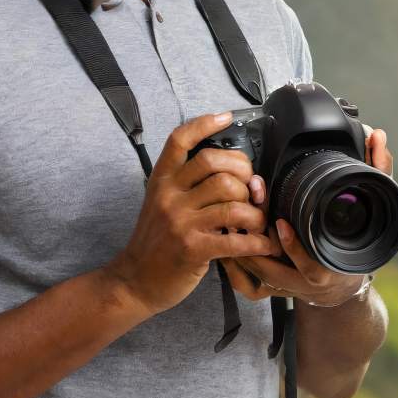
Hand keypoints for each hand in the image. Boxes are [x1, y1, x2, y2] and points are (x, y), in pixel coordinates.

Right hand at [103, 112, 279, 317]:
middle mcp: (168, 196)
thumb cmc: (155, 240)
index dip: (204, 123)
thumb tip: (237, 177)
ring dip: (255, 212)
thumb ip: (189, 186)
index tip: (226, 117)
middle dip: (243, 173)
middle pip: (214, 164)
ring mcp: (180, 221)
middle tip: (252, 188)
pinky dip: (257, 242)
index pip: (180, 140)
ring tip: (258, 221)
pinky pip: (236, 239)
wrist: (135, 280)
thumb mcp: (161, 203)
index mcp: (161, 180)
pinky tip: (263, 244)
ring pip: (231, 200)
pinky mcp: (193, 249)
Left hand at [220, 127, 393, 303]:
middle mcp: (308, 280)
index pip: (309, 263)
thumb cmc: (355, 238)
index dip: (293, 246)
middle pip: (276, 268)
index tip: (279, 223)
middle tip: (240, 213)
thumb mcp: (373, 204)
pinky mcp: (272, 289)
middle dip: (256, 241)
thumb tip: (377, 136)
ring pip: (256, 277)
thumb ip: (377, 169)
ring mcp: (288, 287)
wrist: (343, 282)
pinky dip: (235, 265)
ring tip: (228, 221)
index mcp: (330, 264)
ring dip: (240, 249)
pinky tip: (226, 240)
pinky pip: (248, 284)